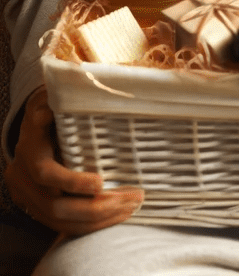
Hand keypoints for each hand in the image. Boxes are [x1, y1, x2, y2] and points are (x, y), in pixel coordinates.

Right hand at [4, 87, 143, 233]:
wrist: (35, 128)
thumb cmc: (51, 108)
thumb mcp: (51, 96)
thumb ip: (58, 93)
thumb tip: (59, 93)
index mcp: (30, 151)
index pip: (47, 174)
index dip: (72, 181)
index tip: (100, 182)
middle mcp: (25, 180)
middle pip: (57, 206)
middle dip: (96, 207)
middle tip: (131, 197)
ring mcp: (31, 198)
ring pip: (63, 221)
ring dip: (100, 219)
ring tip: (132, 206)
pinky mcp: (42, 209)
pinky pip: (66, 226)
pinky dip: (93, 225)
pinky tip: (119, 215)